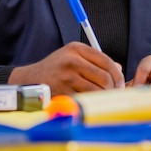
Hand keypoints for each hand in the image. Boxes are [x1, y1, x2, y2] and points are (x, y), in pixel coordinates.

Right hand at [8, 42, 124, 95]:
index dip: (117, 74)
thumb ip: (95, 61)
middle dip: (113, 88)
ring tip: (104, 98)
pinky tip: (91, 102)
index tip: (120, 83)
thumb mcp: (73, 57)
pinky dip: (92, 102)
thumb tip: (118, 69)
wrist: (31, 79)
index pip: (106, 61)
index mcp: (76, 48)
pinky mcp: (63, 91)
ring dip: (104, 97)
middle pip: (104, 77)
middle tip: (114, 94)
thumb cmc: (56, 68)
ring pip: (97, 90)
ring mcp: (66, 76)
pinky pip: (86, 99)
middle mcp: (71, 60)